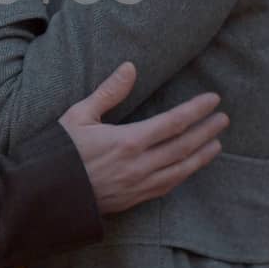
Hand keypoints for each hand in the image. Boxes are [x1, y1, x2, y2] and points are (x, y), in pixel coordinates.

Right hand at [60, 62, 224, 215]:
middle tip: (223, 119)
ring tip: (217, 144)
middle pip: (183, 146)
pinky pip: (167, 187)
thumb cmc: (59, 151)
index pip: (173, 123)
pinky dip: (183, 175)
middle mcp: (138, 165)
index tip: (213, 100)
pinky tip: (190, 167)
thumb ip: (108, 92)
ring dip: (201, 156)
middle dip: (206, 131)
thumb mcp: (79, 115)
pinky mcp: (133, 199)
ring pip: (180, 170)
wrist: (45, 193)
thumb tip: (130, 68)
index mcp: (127, 141)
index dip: (196, 110)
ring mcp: (137, 185)